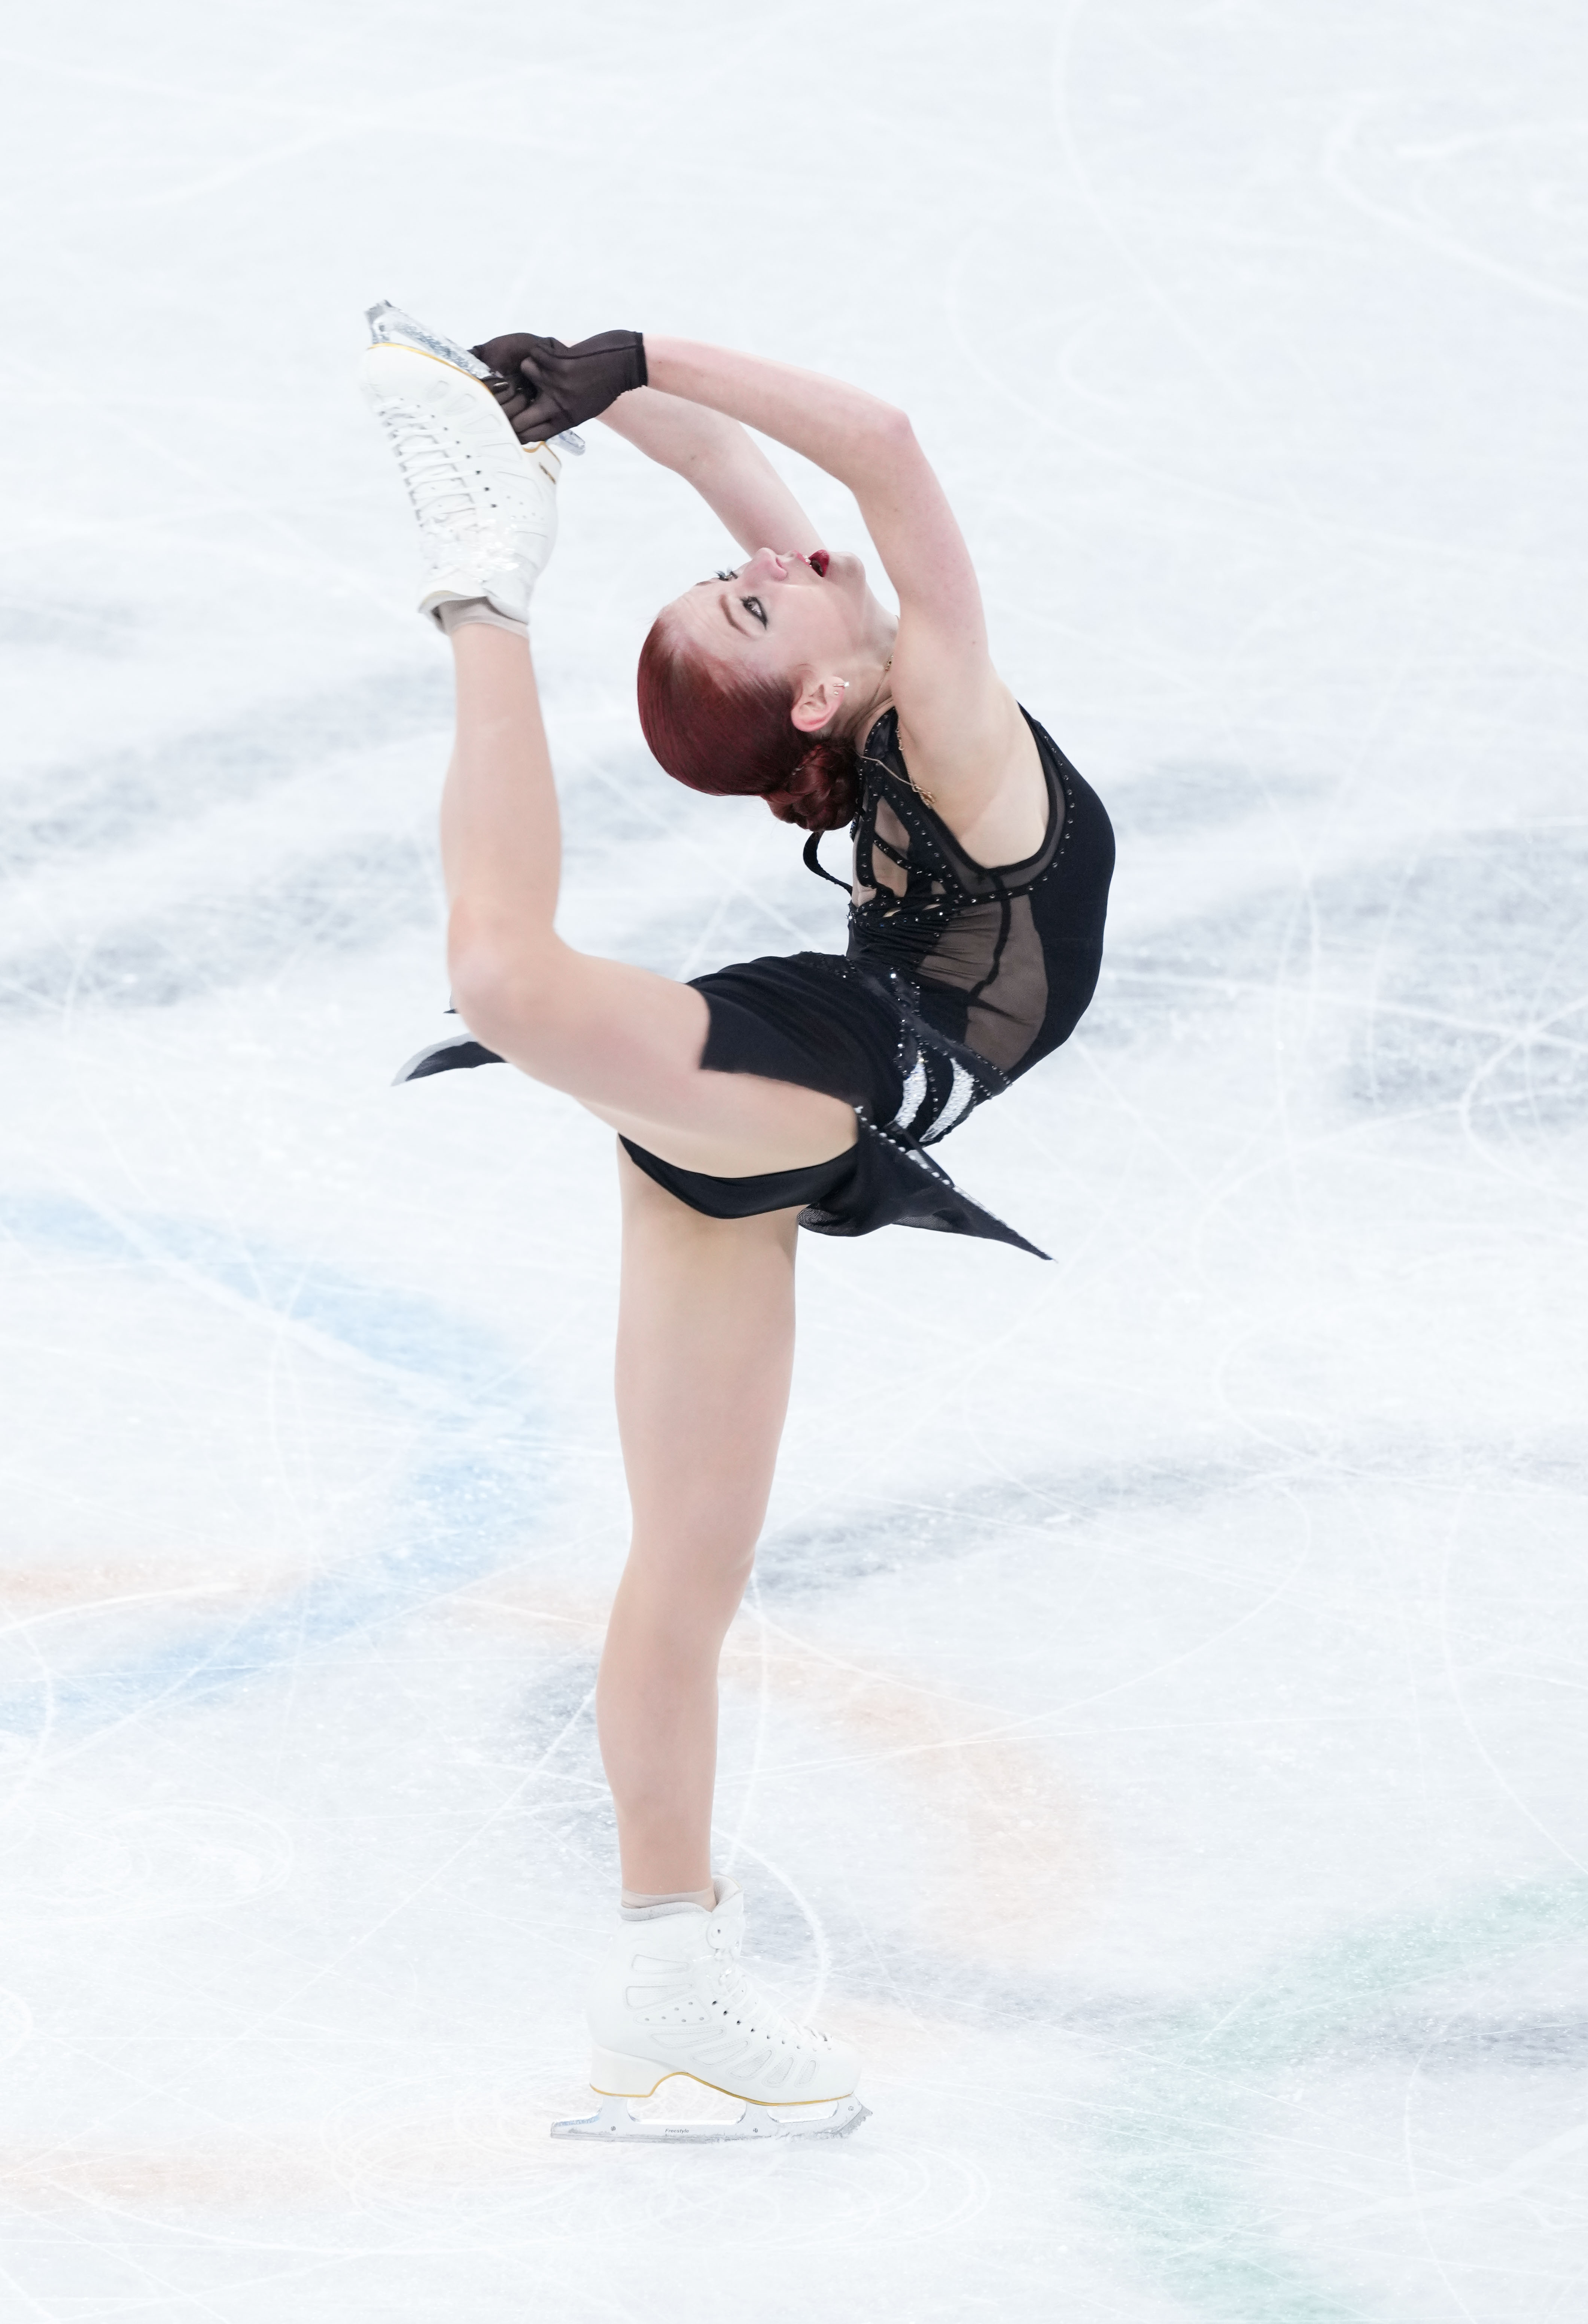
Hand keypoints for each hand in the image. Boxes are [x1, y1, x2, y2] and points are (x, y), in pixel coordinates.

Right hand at [471, 330, 646, 440]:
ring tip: (545, 363)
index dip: (510, 427)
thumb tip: (529, 416)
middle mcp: (559, 407)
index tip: (503, 415)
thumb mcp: (581, 409)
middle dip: (507, 400)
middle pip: (517, 415)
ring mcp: (560, 387)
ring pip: (523, 374)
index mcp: (563, 421)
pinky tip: (554, 352)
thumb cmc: (604, 385)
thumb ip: (557, 413)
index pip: (526, 434)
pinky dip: (540, 352)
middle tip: (508, 386)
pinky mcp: (563, 365)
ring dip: (530, 365)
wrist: (627, 364)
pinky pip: (534, 358)